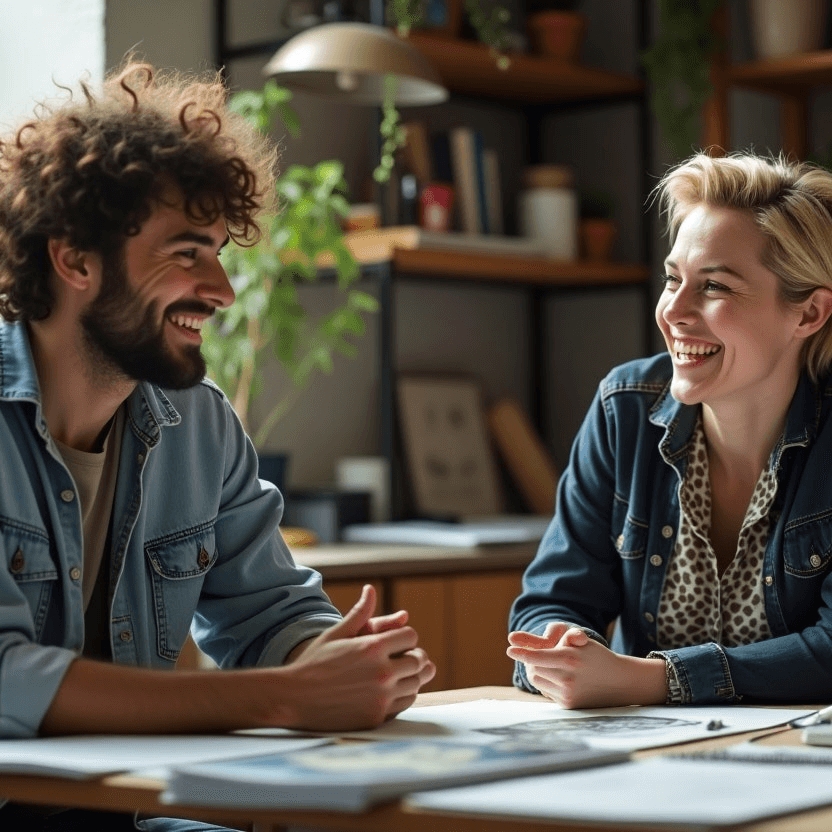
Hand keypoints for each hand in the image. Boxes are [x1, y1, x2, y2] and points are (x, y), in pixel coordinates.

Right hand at [277, 584, 435, 730]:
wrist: (294, 698)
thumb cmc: (313, 662)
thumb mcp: (336, 633)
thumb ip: (360, 613)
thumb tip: (371, 589)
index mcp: (373, 646)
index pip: (410, 636)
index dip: (406, 637)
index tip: (399, 640)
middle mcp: (382, 672)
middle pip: (418, 661)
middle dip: (414, 657)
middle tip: (406, 657)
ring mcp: (381, 697)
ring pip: (414, 684)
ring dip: (410, 678)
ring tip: (399, 674)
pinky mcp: (377, 717)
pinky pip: (403, 704)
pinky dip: (402, 697)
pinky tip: (391, 691)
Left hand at [507, 623, 666, 708]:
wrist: (620, 682)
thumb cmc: (597, 657)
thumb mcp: (579, 642)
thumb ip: (552, 639)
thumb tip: (518, 639)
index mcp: (570, 659)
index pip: (538, 657)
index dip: (522, 653)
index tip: (510, 649)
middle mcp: (568, 679)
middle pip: (533, 669)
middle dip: (531, 661)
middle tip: (535, 655)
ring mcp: (568, 695)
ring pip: (537, 681)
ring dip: (537, 672)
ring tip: (550, 666)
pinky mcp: (569, 706)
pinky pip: (546, 692)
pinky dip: (548, 683)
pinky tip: (560, 679)